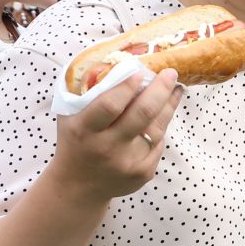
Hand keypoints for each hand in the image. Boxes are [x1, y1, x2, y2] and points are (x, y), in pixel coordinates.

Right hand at [51, 69, 183, 202]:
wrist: (79, 186)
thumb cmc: (76, 140)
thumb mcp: (69, 116)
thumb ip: (84, 91)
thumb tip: (111, 59)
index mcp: (85, 129)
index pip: (110, 105)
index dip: (127, 87)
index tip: (141, 71)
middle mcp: (107, 147)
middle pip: (141, 115)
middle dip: (160, 90)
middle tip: (170, 73)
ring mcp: (127, 162)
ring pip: (157, 128)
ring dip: (169, 105)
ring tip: (175, 89)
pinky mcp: (143, 173)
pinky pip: (158, 143)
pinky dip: (160, 127)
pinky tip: (163, 114)